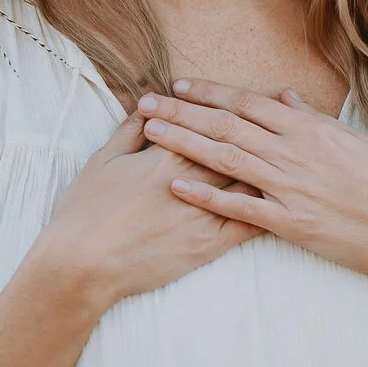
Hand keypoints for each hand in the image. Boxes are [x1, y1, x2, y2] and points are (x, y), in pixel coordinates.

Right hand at [44, 109, 264, 310]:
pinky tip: (281, 201)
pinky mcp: (210, 244)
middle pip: (237, 146)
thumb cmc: (86, 208)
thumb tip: (147, 104)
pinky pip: (251, 224)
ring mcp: (206, 211)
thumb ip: (129, 129)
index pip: (209, 122)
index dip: (226, 110)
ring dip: (268, 168)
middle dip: (255, 134)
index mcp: (169, 152)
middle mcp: (195, 177)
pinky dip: (269, 208)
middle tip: (272, 126)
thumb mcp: (104, 158)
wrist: (84, 262)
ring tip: (283, 159)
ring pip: (251, 181)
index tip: (236, 104)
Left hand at [136, 79, 367, 289]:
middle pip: (226, 124)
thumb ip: (312, 120)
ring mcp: (290, 186)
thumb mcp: (351, 141)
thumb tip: (284, 97)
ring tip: (149, 132)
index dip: (209, 93)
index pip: (248, 103)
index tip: (178, 85)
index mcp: (308, 128)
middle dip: (181, 111)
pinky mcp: (290, 223)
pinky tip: (176, 187)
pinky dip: (205, 195)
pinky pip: (238, 206)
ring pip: (225, 158)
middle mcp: (294, 151)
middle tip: (144, 101)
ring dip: (182, 143)